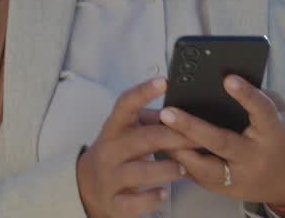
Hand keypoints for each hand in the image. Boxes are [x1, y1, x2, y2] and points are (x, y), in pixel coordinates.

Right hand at [76, 78, 198, 217]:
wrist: (86, 186)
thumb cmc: (117, 153)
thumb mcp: (125, 134)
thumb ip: (148, 122)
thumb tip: (182, 109)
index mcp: (113, 128)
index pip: (125, 104)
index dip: (144, 92)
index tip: (164, 81)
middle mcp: (108, 151)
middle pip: (144, 138)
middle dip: (175, 137)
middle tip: (198, 139)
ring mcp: (109, 178)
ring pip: (141, 172)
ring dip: (168, 169)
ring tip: (183, 169)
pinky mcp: (113, 203)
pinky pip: (135, 202)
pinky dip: (152, 197)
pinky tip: (164, 192)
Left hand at [160, 76, 284, 204]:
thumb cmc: (283, 137)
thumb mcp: (280, 112)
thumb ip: (257, 97)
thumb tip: (222, 79)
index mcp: (273, 132)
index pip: (261, 111)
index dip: (246, 94)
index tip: (228, 78)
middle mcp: (255, 157)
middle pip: (222, 143)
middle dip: (192, 127)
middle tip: (167, 112)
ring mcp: (241, 178)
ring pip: (205, 168)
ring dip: (179, 150)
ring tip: (158, 132)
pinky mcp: (228, 191)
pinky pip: (200, 178)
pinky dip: (182, 162)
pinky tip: (165, 147)